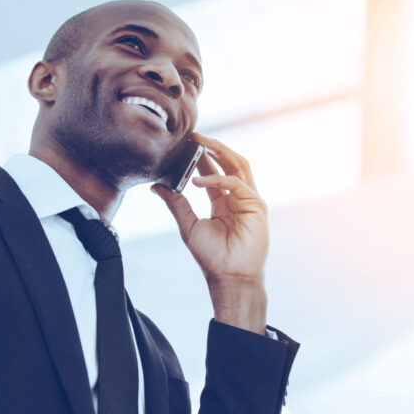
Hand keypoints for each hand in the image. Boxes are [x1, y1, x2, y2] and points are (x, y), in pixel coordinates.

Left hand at [152, 133, 268, 333]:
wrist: (229, 278)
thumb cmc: (212, 257)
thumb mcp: (188, 225)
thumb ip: (175, 203)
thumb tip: (156, 186)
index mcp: (224, 203)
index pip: (214, 172)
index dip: (201, 156)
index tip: (185, 144)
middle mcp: (239, 199)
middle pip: (229, 163)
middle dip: (212, 147)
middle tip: (193, 135)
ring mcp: (250, 201)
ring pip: (238, 165)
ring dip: (220, 151)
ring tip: (200, 142)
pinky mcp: (257, 206)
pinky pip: (237, 183)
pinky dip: (218, 178)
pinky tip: (198, 181)